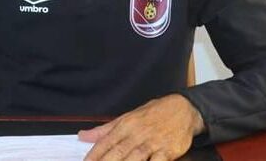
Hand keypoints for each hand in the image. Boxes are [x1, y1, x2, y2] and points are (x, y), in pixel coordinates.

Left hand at [79, 94, 204, 160]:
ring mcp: (152, 143)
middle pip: (117, 153)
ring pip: (134, 159)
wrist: (183, 109)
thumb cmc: (153, 114)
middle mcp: (136, 134)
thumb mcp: (127, 117)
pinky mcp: (167, 151)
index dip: (93, 156)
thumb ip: (104, 130)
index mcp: (124, 126)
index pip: (104, 143)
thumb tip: (83, 136)